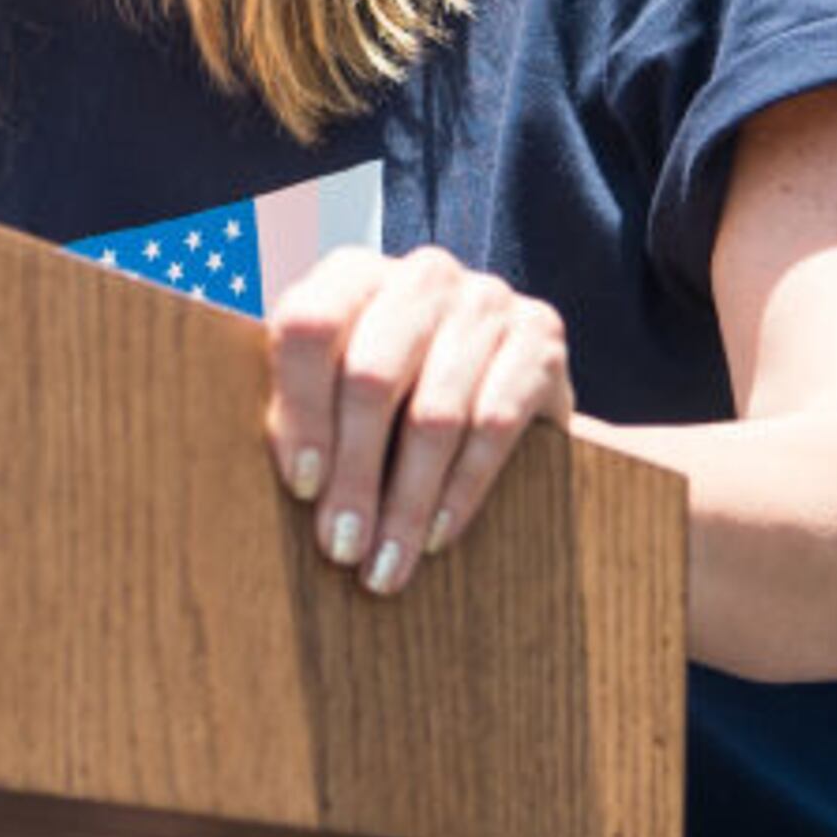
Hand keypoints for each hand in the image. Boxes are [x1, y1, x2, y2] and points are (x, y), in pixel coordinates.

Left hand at [263, 248, 569, 592]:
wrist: (497, 366)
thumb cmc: (391, 387)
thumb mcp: (336, 381)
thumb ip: (303, 409)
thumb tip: (294, 489)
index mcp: (352, 273)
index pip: (309, 327)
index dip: (301, 410)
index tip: (302, 485)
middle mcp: (421, 276)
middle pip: (371, 378)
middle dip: (354, 475)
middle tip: (342, 547)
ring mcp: (486, 302)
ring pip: (434, 413)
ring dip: (407, 501)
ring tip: (386, 563)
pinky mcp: (541, 338)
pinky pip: (495, 425)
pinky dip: (463, 490)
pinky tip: (439, 535)